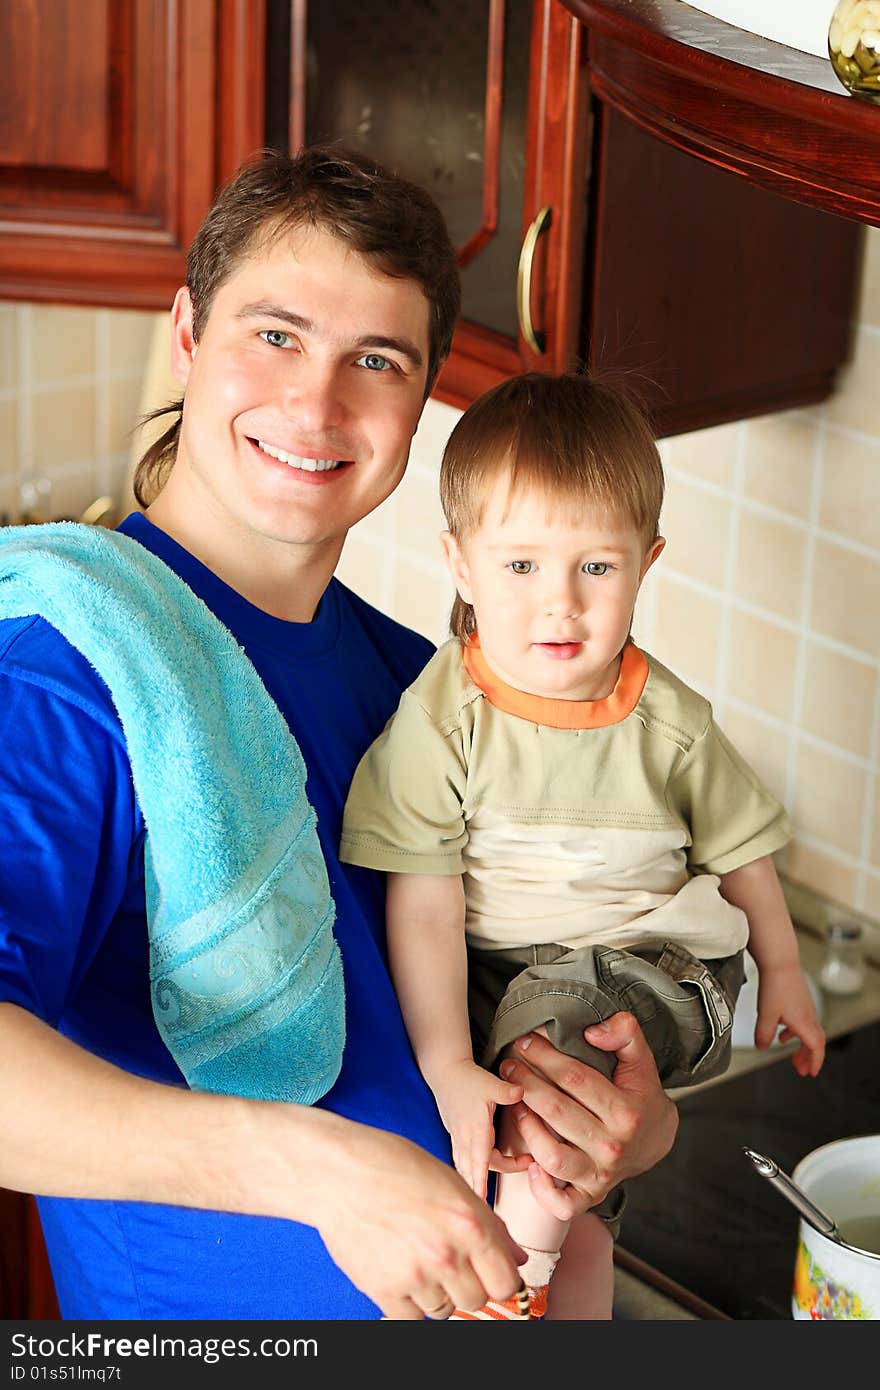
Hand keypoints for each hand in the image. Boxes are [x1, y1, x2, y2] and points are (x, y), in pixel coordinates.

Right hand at [315, 1120, 525, 1319]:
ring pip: (445, 1311)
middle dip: (469, 1284)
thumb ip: (489, 1224)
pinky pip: (411, 1319)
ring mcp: (415, 1275)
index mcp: (470, 1223)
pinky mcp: (384, 1290)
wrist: (338, 1172)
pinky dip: (410, 1305)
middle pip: (478, 1300)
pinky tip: (402, 1276)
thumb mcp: (451, 1181)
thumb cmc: (392, 1166)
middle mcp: (447, 1254)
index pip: (506, 1282)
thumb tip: (515, 1258)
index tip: (490, 1274)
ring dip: (439, 1294)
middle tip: (451, 1262)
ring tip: (420, 1262)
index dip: (500, 1278)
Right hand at [432, 1059, 522, 1199]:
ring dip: (474, 1181)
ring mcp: (458, 1138)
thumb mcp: (491, 1083)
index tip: (480, 1205)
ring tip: (484, 1195)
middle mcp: (465, 1138)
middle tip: (493, 1204)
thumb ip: (508, 1091)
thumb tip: (522, 1092)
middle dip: (481, 1189)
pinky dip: (468, 1172)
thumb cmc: (468, 1077)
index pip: (479, 1162)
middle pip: (474, 1171)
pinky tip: (473, 1177)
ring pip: (466, 1168)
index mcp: (475, 1129)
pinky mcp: (456, 1135)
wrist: (444, 1070)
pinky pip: (461, 1161)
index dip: (480, 1183)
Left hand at [496, 1012, 678, 1221]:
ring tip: (515, 1104)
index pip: (575, 1078)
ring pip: (553, 1157)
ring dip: (527, 1129)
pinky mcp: (591, 1195)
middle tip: (508, 1066)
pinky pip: (562, 1203)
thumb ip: (625, 1033)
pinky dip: (542, 1189)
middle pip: (558, 1113)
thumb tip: (591, 1031)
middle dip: (526, 1084)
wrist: (657, 1139)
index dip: (545, 1056)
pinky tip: (529, 1163)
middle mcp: (613, 1147)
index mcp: (626, 1112)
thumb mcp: (641, 1059)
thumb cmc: (641, 1094)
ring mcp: (601, 1175)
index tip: (525, 1042)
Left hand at [755, 964, 824, 1075]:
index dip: (815, 1062)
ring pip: (808, 1031)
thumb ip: (763, 1034)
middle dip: (809, 1057)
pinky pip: (801, 1021)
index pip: (816, 1048)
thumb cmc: (776, 986)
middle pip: (814, 1042)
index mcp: (804, 1023)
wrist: (780, 962)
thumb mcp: (765, 1014)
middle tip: (802, 1069)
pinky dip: (795, 1031)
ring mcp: (805, 1007)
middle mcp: (808, 1016)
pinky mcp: (799, 999)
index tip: (811, 1072)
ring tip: (792, 1054)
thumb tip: (762, 1047)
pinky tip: (782, 1032)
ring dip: (802, 1045)